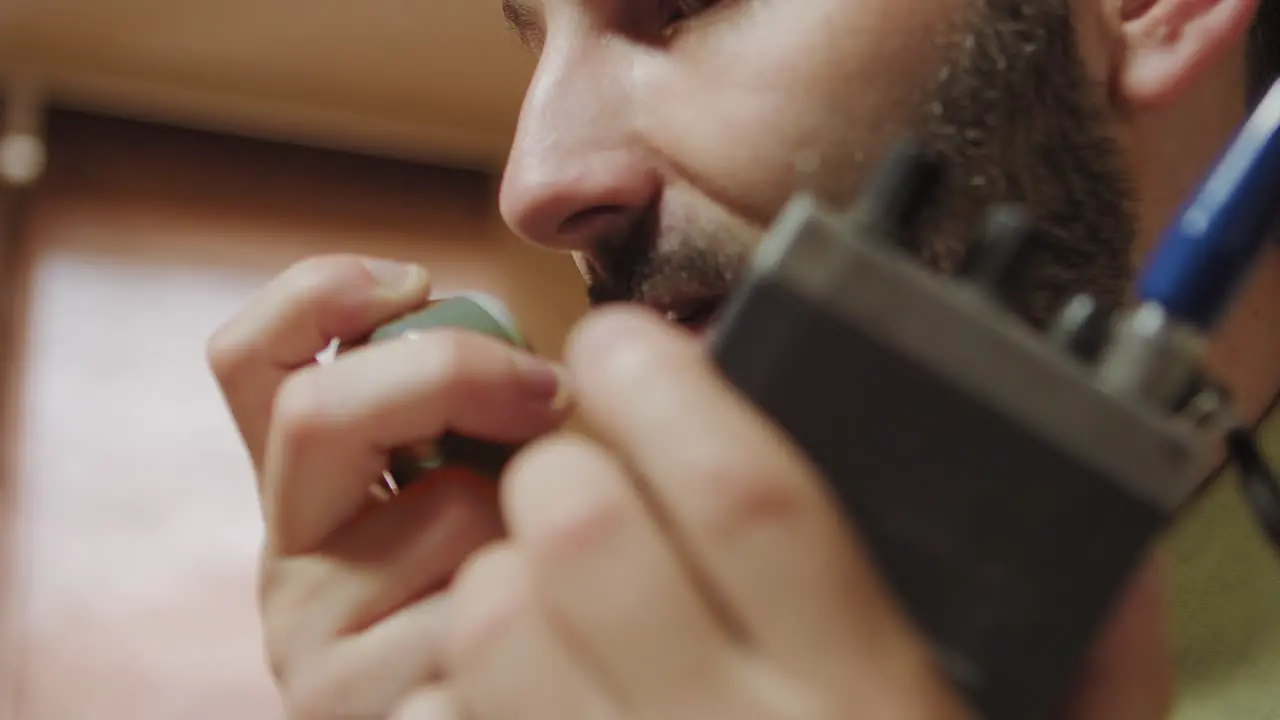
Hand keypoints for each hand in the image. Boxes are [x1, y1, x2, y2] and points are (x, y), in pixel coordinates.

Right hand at [207, 255, 570, 718]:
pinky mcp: (360, 712)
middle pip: (316, 410)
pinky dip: (551, 620)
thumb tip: (565, 353)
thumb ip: (492, 422)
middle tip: (554, 393)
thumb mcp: (502, 489)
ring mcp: (311, 648)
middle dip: (454, 371)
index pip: (250, 363)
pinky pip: (489, 617)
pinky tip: (554, 651)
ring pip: (445, 515)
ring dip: (533, 522)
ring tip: (561, 574)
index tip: (418, 276)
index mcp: (313, 493)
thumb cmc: (533, 599)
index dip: (318, 293)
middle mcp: (290, 564)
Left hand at [440, 306, 1173, 719]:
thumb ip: (1101, 672)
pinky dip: (470, 669)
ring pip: (497, 624)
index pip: (749, 497)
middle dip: (560, 463)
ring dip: (500, 568)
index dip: (669, 392)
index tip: (624, 337)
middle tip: (578, 455)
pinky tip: (520, 665)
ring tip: (540, 566)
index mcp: (869, 700)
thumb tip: (1111, 555)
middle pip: (591, 539)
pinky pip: (466, 719)